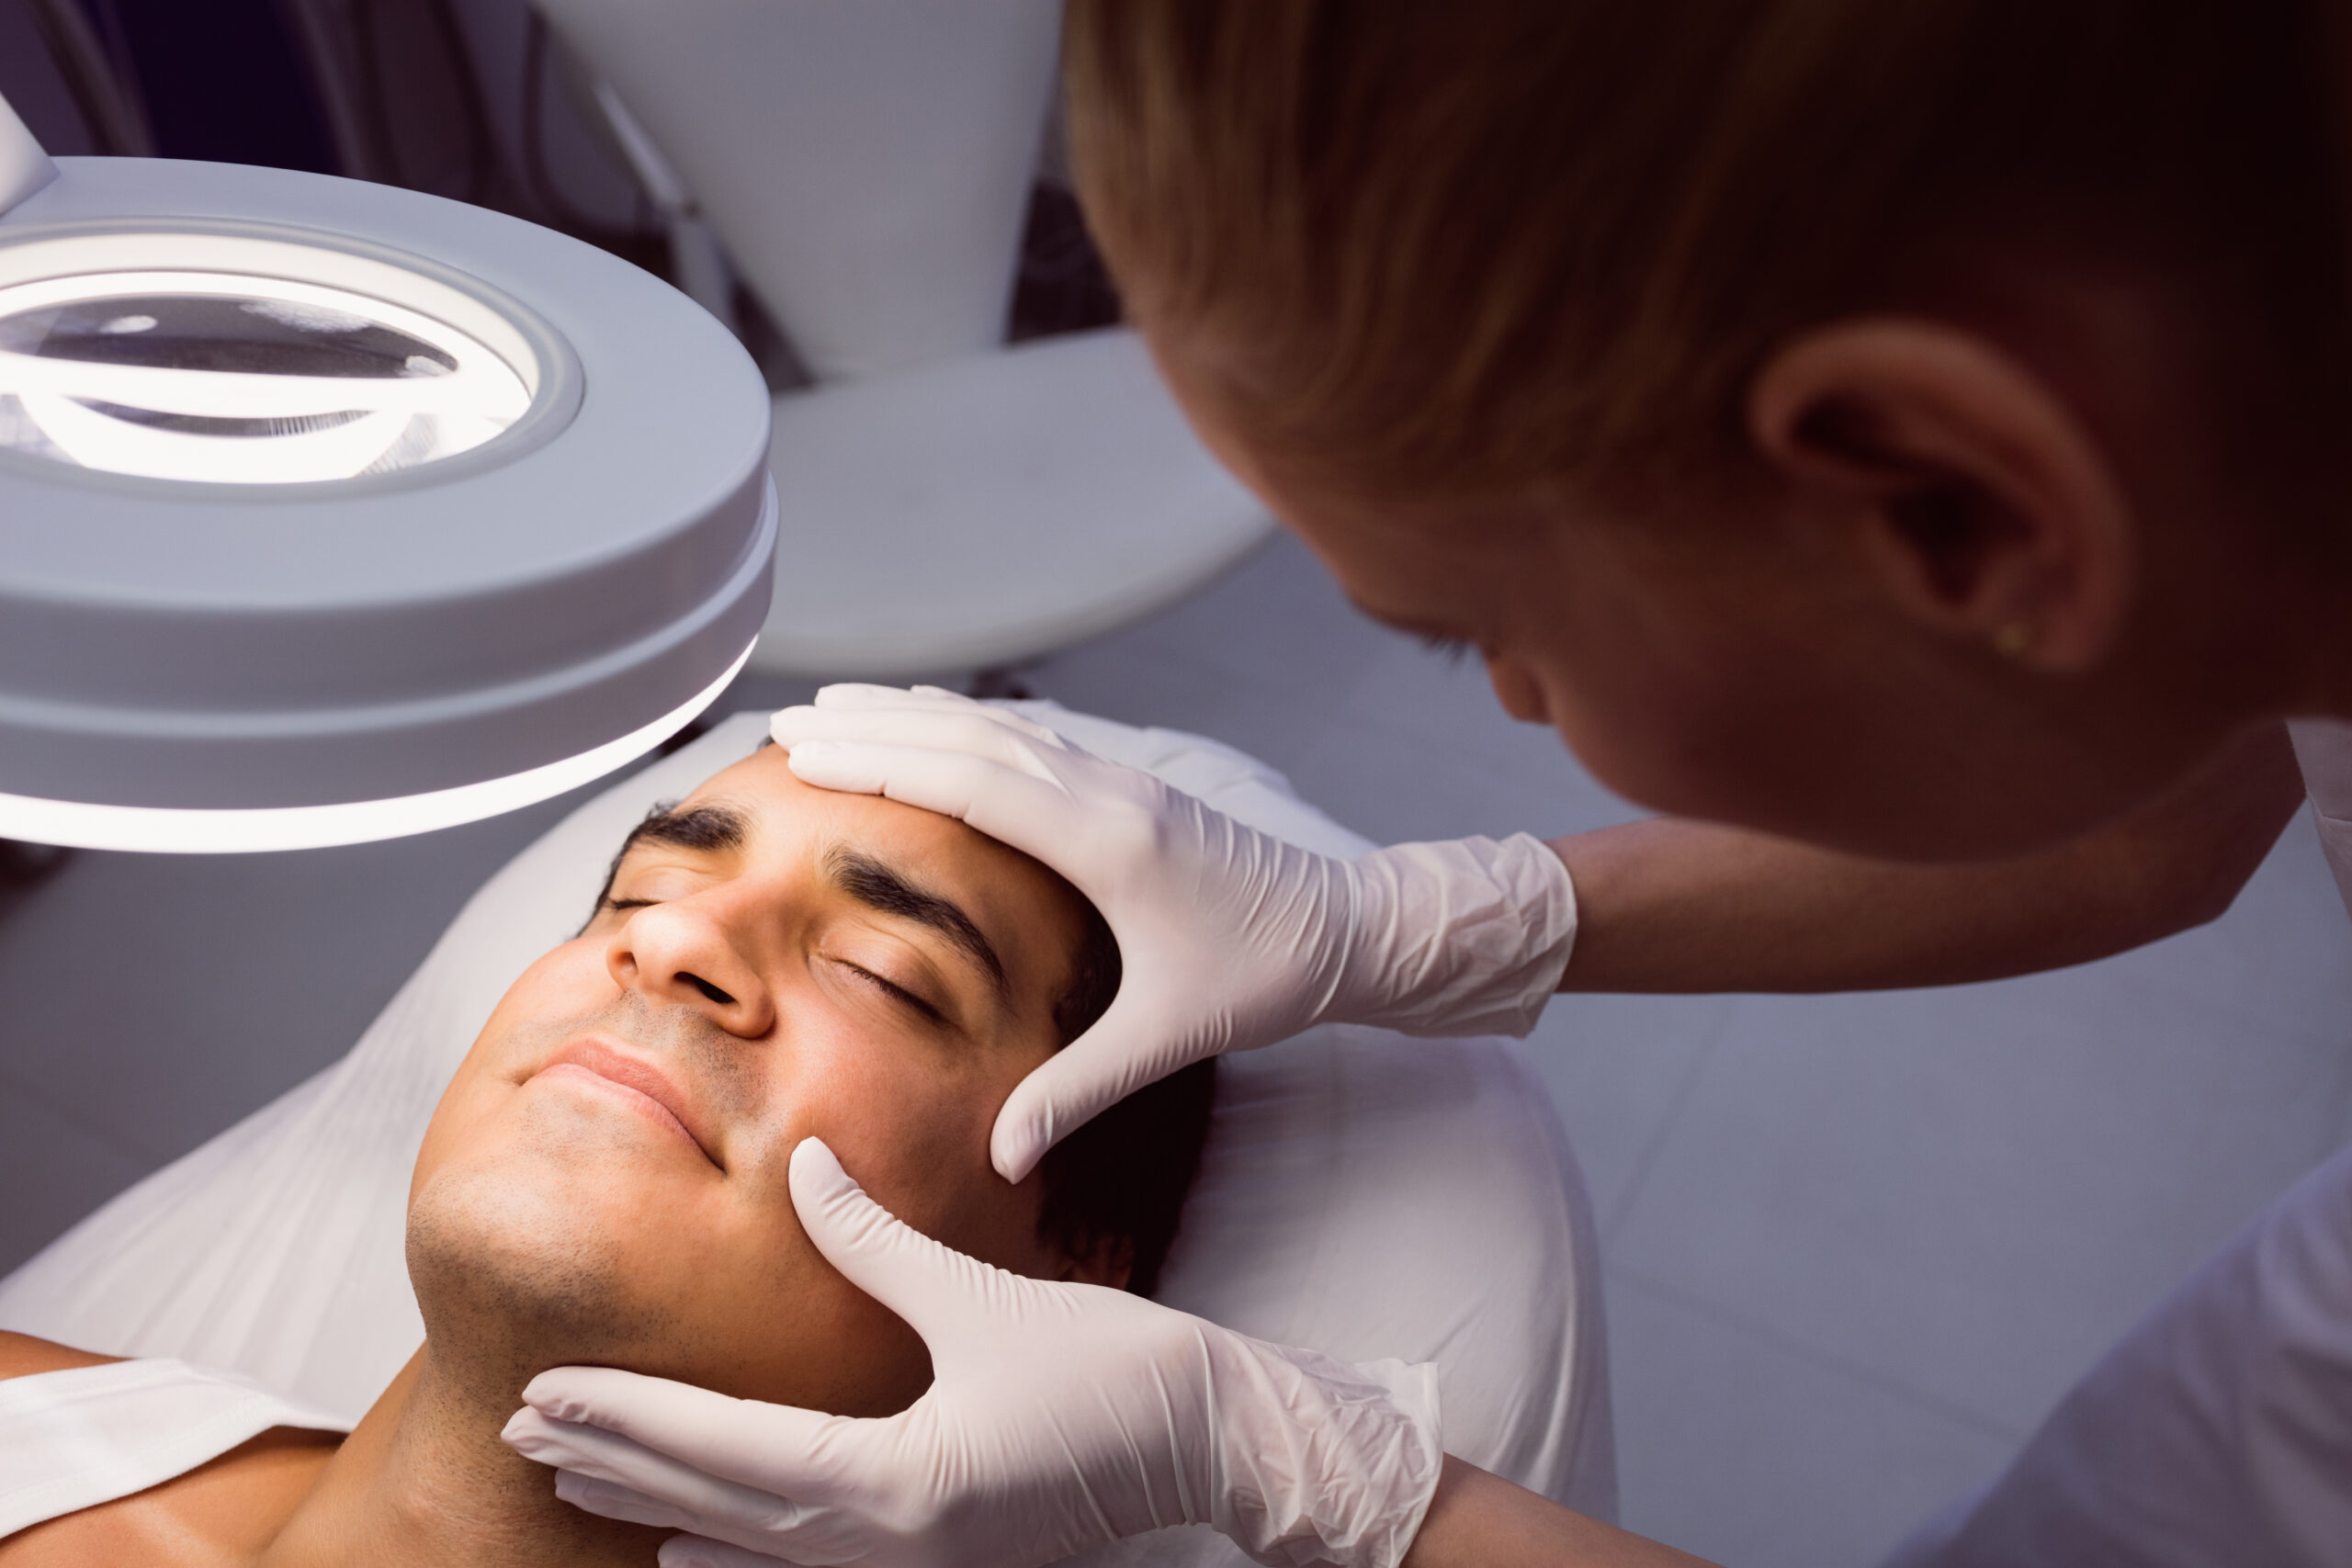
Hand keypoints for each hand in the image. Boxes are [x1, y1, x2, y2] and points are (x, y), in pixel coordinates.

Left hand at [504, 1138, 1444, 1567]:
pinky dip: (733, 1552)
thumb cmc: (1114, 1370)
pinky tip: (683, 1550)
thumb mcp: (984, 1298)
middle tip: (522, 1432)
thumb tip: (800, 1165)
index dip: (634, 1419)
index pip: (731, 1451)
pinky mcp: (937, 1561)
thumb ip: (877, 1243)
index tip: (549, 1394)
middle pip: (723, 1507)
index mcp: (900, 1487)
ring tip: (574, 1482)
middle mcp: (892, 1548)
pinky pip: (805, 1565)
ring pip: (754, 1543)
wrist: (1213, 1440)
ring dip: (660, 1505)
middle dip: (620, 1464)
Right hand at [770, 685, 1576, 1179]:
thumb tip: (1000, 1159)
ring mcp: (1123, 784)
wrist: (1357, 928)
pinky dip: (971, 727)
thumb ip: (1078, 1090)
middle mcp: (1109, 794)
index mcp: (1109, 841)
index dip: (884, 761)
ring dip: (919, 714)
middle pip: (972, 739)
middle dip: (878, 725)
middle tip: (791, 720)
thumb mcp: (1172, 1036)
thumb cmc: (1269, 976)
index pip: (972, 781)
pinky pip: (1034, 742)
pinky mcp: (1136, 791)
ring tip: (842, 706)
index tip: (810, 747)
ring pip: (1002, 729)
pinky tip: (939, 728)